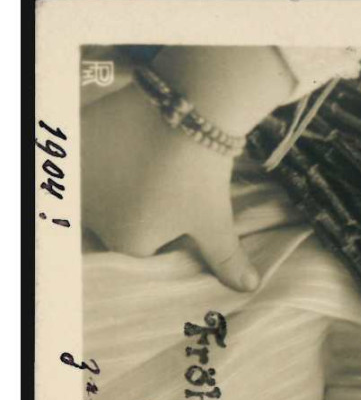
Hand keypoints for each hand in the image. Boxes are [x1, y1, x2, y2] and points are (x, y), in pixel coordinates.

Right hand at [81, 85, 258, 290]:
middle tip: (164, 186)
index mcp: (125, 242)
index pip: (141, 249)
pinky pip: (86, 157)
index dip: (163, 234)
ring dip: (116, 181)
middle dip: (136, 209)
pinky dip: (104, 153)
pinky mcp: (73, 143)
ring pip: (98, 189)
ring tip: (146, 163)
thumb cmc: (197, 178)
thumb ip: (225, 257)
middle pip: (115, 221)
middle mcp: (92, 216)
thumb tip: (249, 286)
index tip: (179, 214)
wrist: (182, 113)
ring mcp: (79, 179)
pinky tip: (127, 144)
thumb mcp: (215, 221)